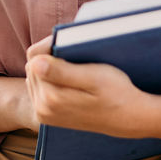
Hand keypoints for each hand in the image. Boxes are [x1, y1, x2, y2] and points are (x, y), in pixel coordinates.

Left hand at [24, 38, 150, 137]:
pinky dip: (52, 79)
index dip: (51, 44)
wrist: (128, 117)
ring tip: (75, 69)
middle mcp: (42, 109)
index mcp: (51, 98)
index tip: (71, 42)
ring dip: (50, 68)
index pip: (35, 57)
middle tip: (76, 55)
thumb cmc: (116, 92)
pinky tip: (70, 80)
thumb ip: (62, 71)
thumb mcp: (94, 77)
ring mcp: (43, 114)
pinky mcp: (47, 116)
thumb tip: (35, 63)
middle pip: (32, 66)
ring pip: (34, 76)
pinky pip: (39, 88)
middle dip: (50, 57)